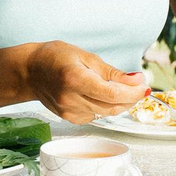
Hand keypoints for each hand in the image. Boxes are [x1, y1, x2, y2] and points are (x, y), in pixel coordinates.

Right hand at [26, 42, 148, 121]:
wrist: (30, 71)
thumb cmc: (56, 58)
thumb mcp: (86, 57)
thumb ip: (112, 72)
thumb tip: (137, 81)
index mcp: (75, 79)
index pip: (112, 94)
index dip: (133, 92)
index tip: (144, 85)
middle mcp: (71, 99)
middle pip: (113, 106)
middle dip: (131, 97)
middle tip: (140, 85)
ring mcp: (70, 112)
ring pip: (107, 113)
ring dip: (121, 102)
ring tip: (124, 88)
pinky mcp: (70, 118)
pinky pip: (98, 115)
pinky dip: (107, 106)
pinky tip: (104, 94)